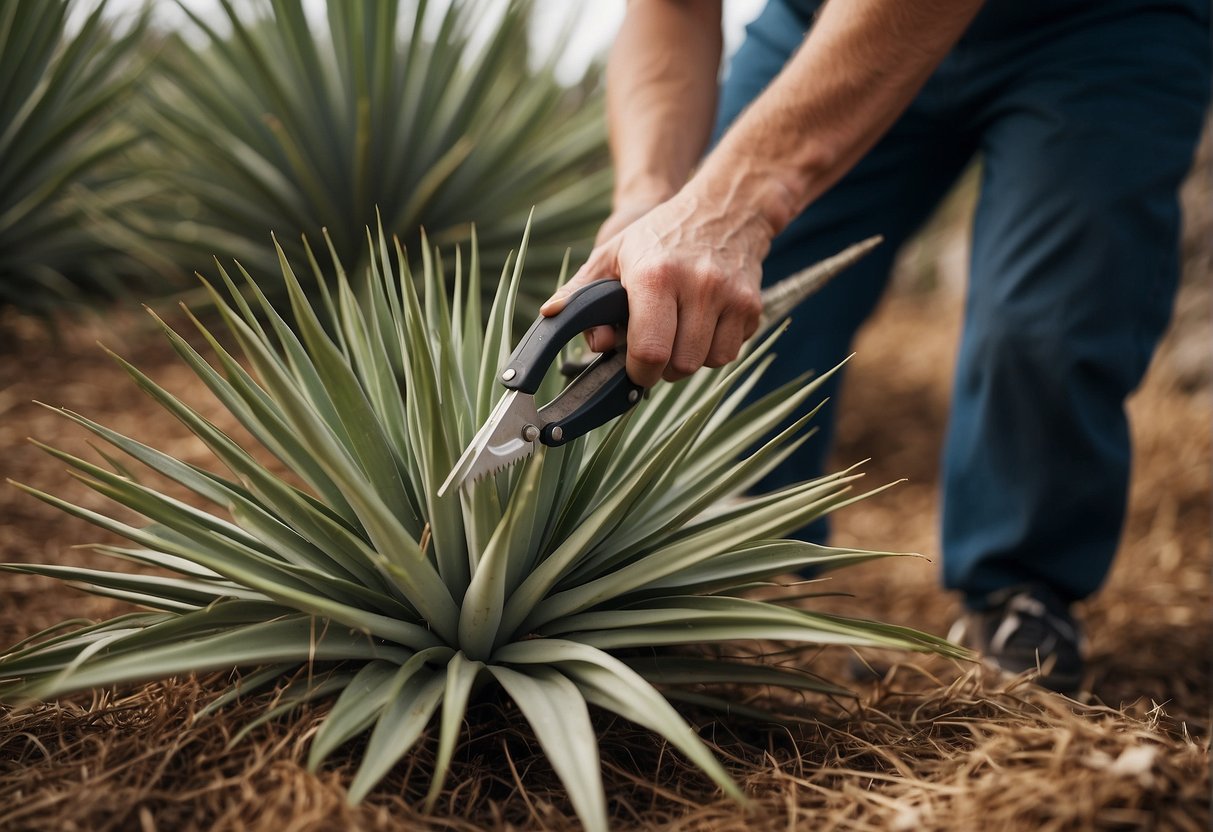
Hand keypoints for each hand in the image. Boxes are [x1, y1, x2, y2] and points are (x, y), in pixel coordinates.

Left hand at [541, 186, 769, 387]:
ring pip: (708, 363)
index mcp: (655, 275)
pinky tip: (704, 323)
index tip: (634, 368)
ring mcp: (730, 296)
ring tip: (679, 332)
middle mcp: (697, 286)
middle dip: (663, 368)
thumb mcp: (614, 252)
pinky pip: (731, 352)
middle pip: (680, 366)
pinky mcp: (752, 305)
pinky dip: (715, 348)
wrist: (728, 207)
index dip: (639, 372)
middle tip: (655, 348)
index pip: (650, 352)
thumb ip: (580, 290)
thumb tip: (551, 318)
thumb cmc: (661, 235)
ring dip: (690, 359)